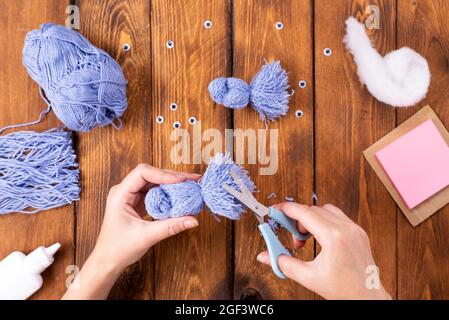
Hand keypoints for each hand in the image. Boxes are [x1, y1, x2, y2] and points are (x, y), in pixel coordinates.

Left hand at [62, 164, 199, 298]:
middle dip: (173, 177)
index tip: (181, 181)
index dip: (163, 174)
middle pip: (152, 175)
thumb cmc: (119, 248)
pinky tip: (180, 196)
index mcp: (120, 194)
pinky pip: (156, 193)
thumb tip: (194, 220)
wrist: (108, 260)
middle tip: (193, 180)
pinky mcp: (138, 202)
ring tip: (190, 186)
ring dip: (173, 184)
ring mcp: (132, 195)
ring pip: (155, 182)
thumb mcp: (147, 236)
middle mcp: (125, 190)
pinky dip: (169, 194)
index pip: (143, 173)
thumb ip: (171, 226)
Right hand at [256, 203, 390, 299]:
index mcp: (333, 238)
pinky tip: (320, 238)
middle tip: (293, 239)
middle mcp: (346, 229)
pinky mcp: (359, 232)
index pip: (304, 213)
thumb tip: (265, 256)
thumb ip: (283, 263)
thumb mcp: (309, 277)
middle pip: (313, 210)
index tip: (275, 209)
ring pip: (326, 210)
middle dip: (298, 221)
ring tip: (307, 239)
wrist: (368, 298)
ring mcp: (355, 229)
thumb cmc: (343, 290)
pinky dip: (325, 222)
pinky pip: (338, 217)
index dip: (286, 209)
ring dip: (312, 219)